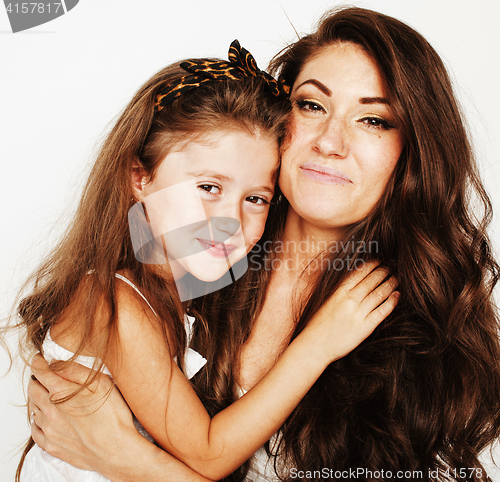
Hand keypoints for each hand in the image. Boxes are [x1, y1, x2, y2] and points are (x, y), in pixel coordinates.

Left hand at [28, 354, 135, 473]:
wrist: (116, 449)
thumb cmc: (113, 416)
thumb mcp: (100, 383)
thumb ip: (75, 370)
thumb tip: (56, 362)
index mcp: (60, 392)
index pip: (40, 372)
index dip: (39, 362)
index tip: (40, 358)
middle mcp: (49, 410)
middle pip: (33, 389)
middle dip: (37, 379)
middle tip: (45, 375)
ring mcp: (48, 429)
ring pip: (33, 408)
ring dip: (38, 398)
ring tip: (48, 394)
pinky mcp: (51, 445)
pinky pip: (35, 429)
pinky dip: (37, 419)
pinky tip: (46, 416)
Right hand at [302, 260, 398, 364]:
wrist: (314, 346)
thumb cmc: (319, 324)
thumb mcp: (327, 301)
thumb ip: (341, 290)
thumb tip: (357, 277)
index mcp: (338, 291)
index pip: (359, 271)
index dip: (373, 263)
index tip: (381, 259)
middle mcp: (348, 300)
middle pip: (372, 280)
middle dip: (385, 270)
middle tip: (394, 265)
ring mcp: (357, 314)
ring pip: (379, 293)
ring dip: (391, 283)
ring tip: (397, 278)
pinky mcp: (365, 328)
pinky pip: (382, 311)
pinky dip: (391, 302)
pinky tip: (397, 295)